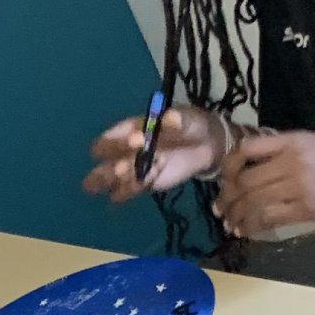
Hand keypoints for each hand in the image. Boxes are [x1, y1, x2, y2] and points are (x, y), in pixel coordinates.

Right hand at [83, 102, 224, 200]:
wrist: (204, 145)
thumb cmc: (189, 125)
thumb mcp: (185, 118)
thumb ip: (176, 119)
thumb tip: (170, 118)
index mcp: (133, 128)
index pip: (115, 134)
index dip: (118, 139)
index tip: (134, 141)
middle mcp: (127, 148)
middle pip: (110, 158)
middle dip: (114, 163)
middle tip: (122, 168)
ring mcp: (134, 166)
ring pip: (113, 175)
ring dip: (114, 180)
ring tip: (125, 181)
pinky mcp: (144, 182)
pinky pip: (128, 189)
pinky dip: (124, 192)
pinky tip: (120, 195)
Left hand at [216, 130, 314, 237]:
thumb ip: (286, 151)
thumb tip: (255, 166)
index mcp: (294, 140)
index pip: (247, 148)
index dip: (229, 165)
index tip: (225, 178)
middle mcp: (292, 160)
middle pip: (245, 180)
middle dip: (227, 196)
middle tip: (220, 207)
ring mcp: (298, 186)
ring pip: (253, 201)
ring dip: (235, 214)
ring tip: (228, 222)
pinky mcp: (306, 209)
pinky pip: (268, 218)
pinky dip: (251, 225)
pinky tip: (244, 230)